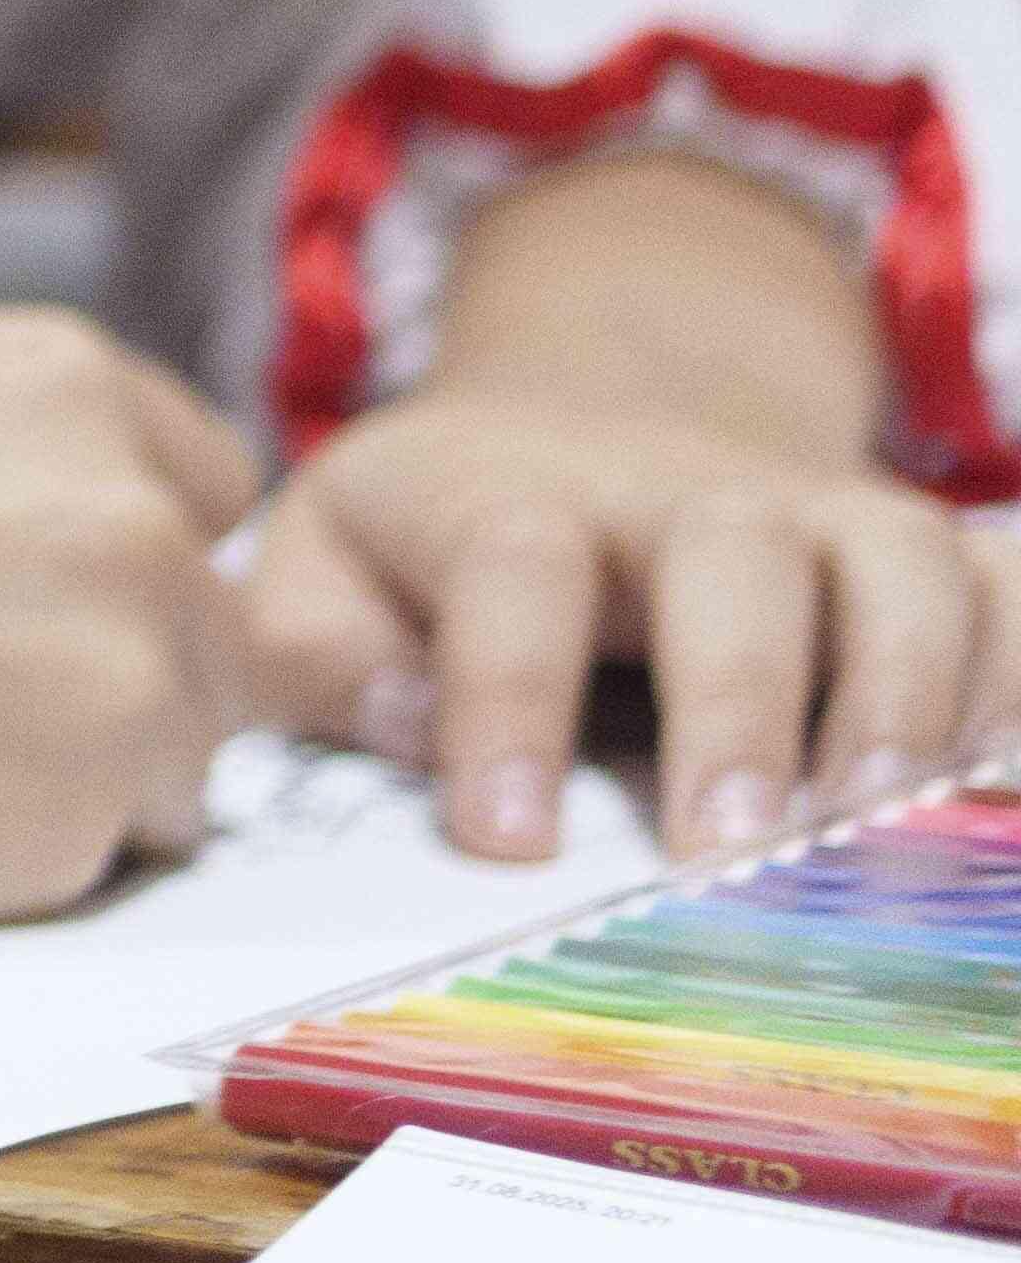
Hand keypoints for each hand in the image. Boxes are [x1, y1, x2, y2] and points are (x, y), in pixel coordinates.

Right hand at [0, 308, 247, 912]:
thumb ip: (19, 478)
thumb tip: (101, 579)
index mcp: (72, 384)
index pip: (211, 495)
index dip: (118, 564)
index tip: (12, 600)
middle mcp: (138, 516)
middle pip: (213, 644)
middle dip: (107, 685)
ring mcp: (129, 669)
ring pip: (169, 767)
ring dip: (67, 784)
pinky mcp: (81, 816)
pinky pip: (87, 863)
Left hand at [245, 387, 996, 864]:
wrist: (599, 413)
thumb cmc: (444, 530)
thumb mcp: (322, 555)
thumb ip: (311, 642)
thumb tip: (394, 718)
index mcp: (513, 492)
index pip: (512, 570)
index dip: (504, 699)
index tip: (507, 839)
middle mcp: (684, 494)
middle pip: (734, 557)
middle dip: (740, 701)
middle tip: (727, 849)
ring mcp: (824, 514)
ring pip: (899, 565)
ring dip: (905, 692)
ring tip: (877, 823)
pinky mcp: (922, 553)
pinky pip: (1006, 593)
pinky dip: (1017, 679)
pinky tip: (994, 783)